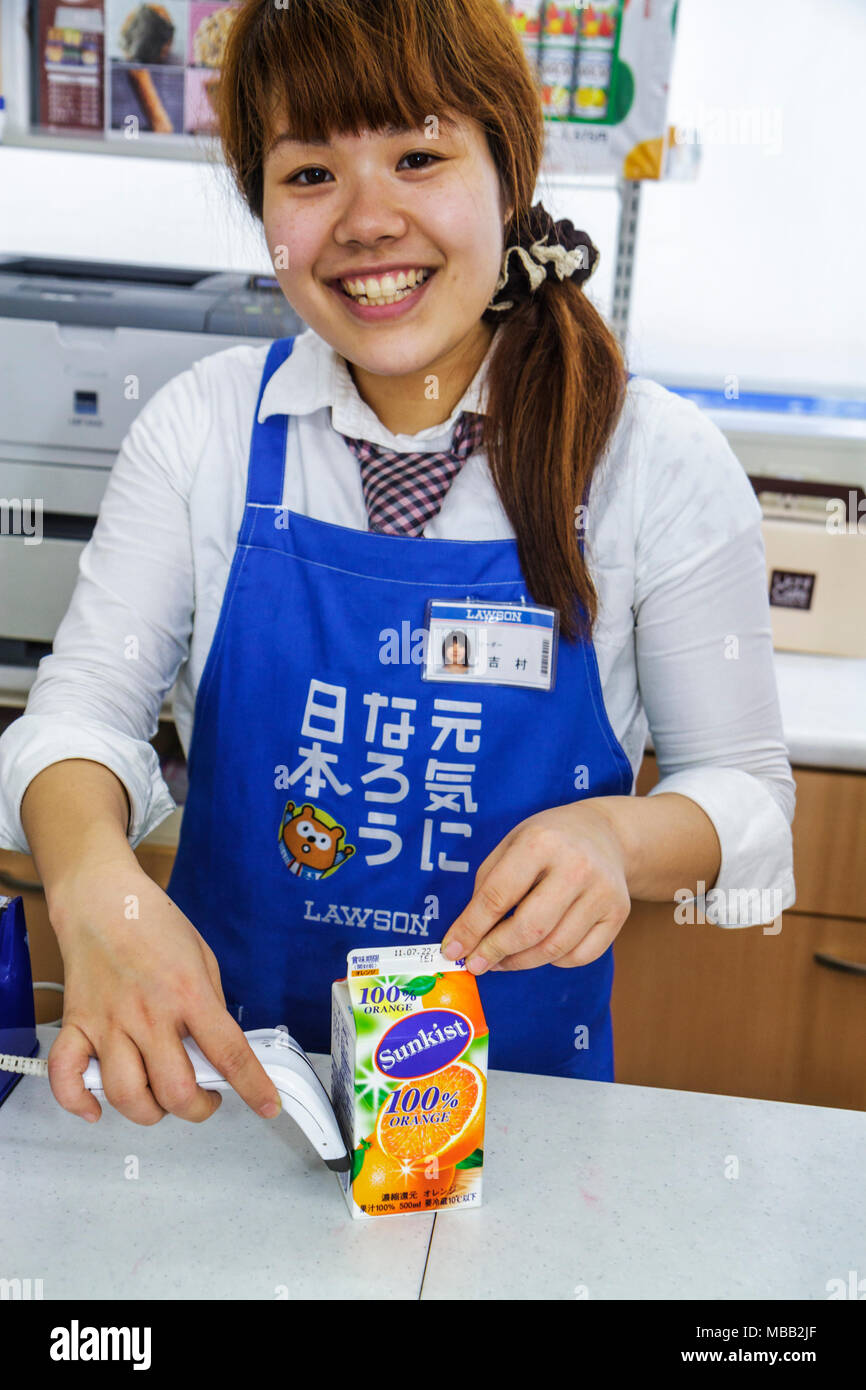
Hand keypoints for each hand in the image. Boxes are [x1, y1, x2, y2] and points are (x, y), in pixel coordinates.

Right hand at [47, 863, 280, 1125]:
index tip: (268, 1106)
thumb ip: (211, 1006)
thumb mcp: (202, 958)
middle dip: (198, 1108)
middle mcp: (148, 1014)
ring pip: (126, 1095)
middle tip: (203, 1097)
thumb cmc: (153, 923)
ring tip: (161, 1099)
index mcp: (188, 993)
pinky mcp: (75, 1025)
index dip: (252, 1087)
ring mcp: (108, 1023)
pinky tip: (96, 1107)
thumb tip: (218, 1050)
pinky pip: (67, 1078)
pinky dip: (78, 1102)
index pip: (228, 1053)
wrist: (100, 899)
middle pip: (175, 1090)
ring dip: (149, 1111)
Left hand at [441, 801, 631, 972]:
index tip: (452, 951)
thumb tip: (467, 938)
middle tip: (476, 964)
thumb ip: (487, 886)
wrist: (605, 833)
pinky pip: (579, 956)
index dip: (470, 929)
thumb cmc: (547, 840)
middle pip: (529, 928)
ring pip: (554, 949)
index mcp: (540, 842)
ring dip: (519, 962)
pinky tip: (538, 951)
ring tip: (500, 960)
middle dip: (494, 952)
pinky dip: (552, 962)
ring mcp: (602, 891)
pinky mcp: (618, 913)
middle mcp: (576, 866)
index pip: (498, 896)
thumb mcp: (510, 844)